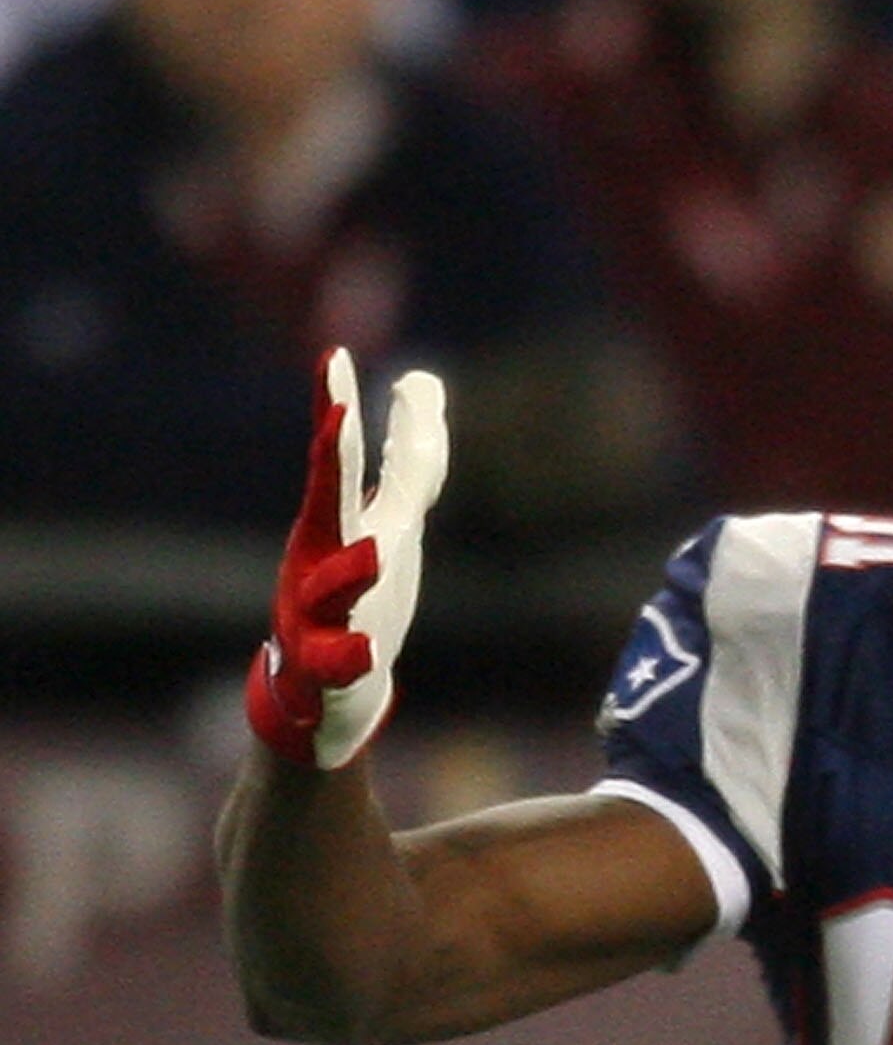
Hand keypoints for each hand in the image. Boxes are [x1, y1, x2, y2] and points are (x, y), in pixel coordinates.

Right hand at [245, 348, 448, 767]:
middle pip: (331, 498)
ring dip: (352, 568)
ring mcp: (318, 610)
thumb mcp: (391, 518)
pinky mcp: (326, 666)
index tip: (335, 356)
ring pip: (333, 588)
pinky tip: (366, 654)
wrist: (326, 688)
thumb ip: (409, 456)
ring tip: (376, 550)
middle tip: (340, 407)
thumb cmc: (354, 589)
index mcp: (340, 522)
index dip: (339, 407)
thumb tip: (422, 382)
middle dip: (335, 452)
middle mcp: (323, 556)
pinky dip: (348, 658)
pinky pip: (335, 662)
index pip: (344, 457)